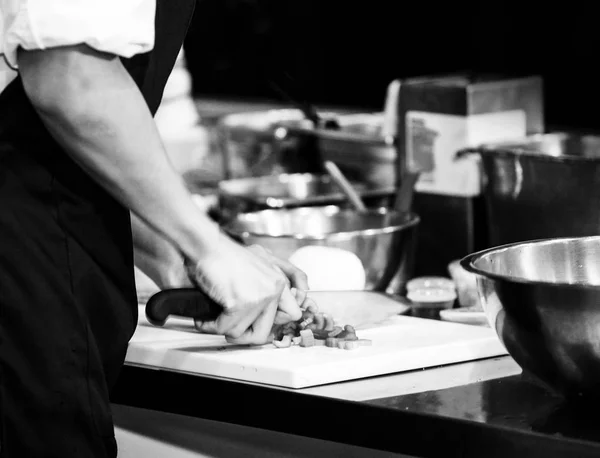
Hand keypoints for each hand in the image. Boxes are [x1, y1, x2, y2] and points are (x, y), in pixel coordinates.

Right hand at [186, 234, 303, 344]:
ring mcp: (260, 296)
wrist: (206, 245)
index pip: (292, 314)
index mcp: (279, 280)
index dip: (271, 323)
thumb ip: (279, 278)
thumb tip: (287, 302)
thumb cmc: (226, 254)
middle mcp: (274, 288)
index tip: (254, 323)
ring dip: (225, 329)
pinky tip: (205, 318)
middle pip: (266, 332)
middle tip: (231, 328)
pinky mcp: (241, 303)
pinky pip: (225, 328)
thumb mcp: (262, 260)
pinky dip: (211, 325)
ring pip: (243, 333)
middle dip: (244, 335)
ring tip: (215, 318)